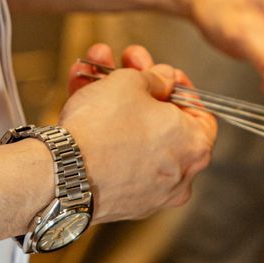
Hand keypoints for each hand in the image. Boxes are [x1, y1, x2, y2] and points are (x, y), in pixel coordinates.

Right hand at [59, 43, 215, 222]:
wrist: (63, 172)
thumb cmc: (105, 128)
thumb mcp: (133, 82)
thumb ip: (156, 77)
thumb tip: (163, 80)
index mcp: (195, 147)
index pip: (201, 113)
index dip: (180, 86)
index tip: (162, 72)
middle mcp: (179, 175)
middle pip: (163, 120)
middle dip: (140, 85)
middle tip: (125, 63)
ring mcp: (149, 191)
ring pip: (135, 134)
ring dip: (114, 97)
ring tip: (93, 69)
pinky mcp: (119, 199)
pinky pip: (117, 155)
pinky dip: (103, 127)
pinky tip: (82, 93)